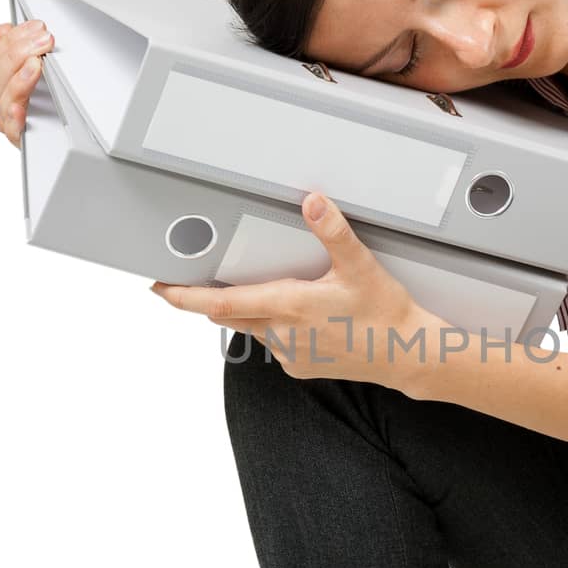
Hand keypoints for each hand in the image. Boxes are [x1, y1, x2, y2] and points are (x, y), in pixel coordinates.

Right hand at [0, 19, 53, 145]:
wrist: (82, 133)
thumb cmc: (62, 99)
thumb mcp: (46, 66)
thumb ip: (24, 47)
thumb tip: (3, 29)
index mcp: (7, 79)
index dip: (12, 39)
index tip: (37, 27)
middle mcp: (7, 98)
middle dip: (17, 53)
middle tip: (44, 41)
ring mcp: (14, 119)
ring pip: (1, 99)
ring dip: (18, 79)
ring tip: (36, 65)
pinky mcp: (24, 138)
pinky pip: (12, 131)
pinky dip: (14, 118)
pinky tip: (20, 109)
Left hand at [151, 191, 439, 389]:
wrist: (408, 355)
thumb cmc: (384, 313)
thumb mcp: (361, 267)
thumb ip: (333, 232)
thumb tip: (312, 201)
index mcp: (288, 306)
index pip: (221, 302)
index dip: (184, 296)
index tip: (158, 288)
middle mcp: (281, 333)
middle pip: (228, 313)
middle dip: (207, 297)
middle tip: (188, 278)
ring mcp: (288, 353)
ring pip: (252, 327)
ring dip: (249, 308)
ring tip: (269, 288)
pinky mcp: (299, 366)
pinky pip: (273, 342)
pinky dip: (275, 326)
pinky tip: (304, 316)